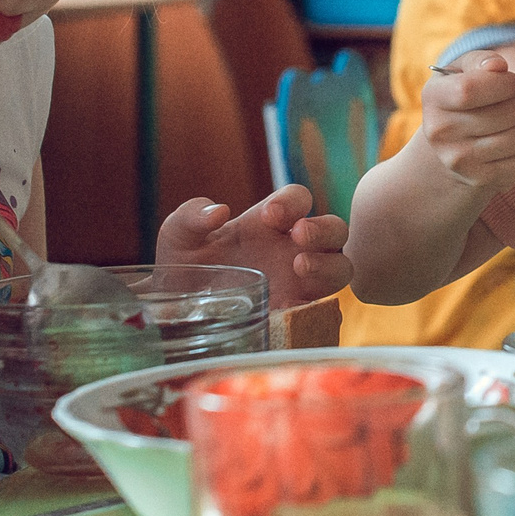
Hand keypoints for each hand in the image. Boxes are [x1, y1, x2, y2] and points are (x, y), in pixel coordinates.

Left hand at [158, 186, 353, 306]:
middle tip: (299, 235)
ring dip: (329, 264)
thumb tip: (218, 211)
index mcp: (267, 224)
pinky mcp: (293, 316)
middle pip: (335, 230)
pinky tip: (294, 308)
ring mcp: (297, 283)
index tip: (270, 215)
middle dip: (323, 229)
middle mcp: (290, 250)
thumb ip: (190, 216)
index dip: (292, 202)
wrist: (173, 315)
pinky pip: (323, 312)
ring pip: (341, 268)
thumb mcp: (177, 236)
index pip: (298, 200)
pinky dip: (320, 309)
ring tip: (300, 268)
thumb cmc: (182, 268)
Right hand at [417, 52, 514, 195]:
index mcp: (434, 98)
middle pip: (505, 114)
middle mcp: (440, 132)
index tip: (514, 83)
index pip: (470, 89)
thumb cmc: (464, 101)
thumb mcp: (463, 72)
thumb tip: (498, 66)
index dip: (504, 83)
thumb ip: (479, 61)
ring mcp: (459, 160)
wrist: (451, 149)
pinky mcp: (481, 180)